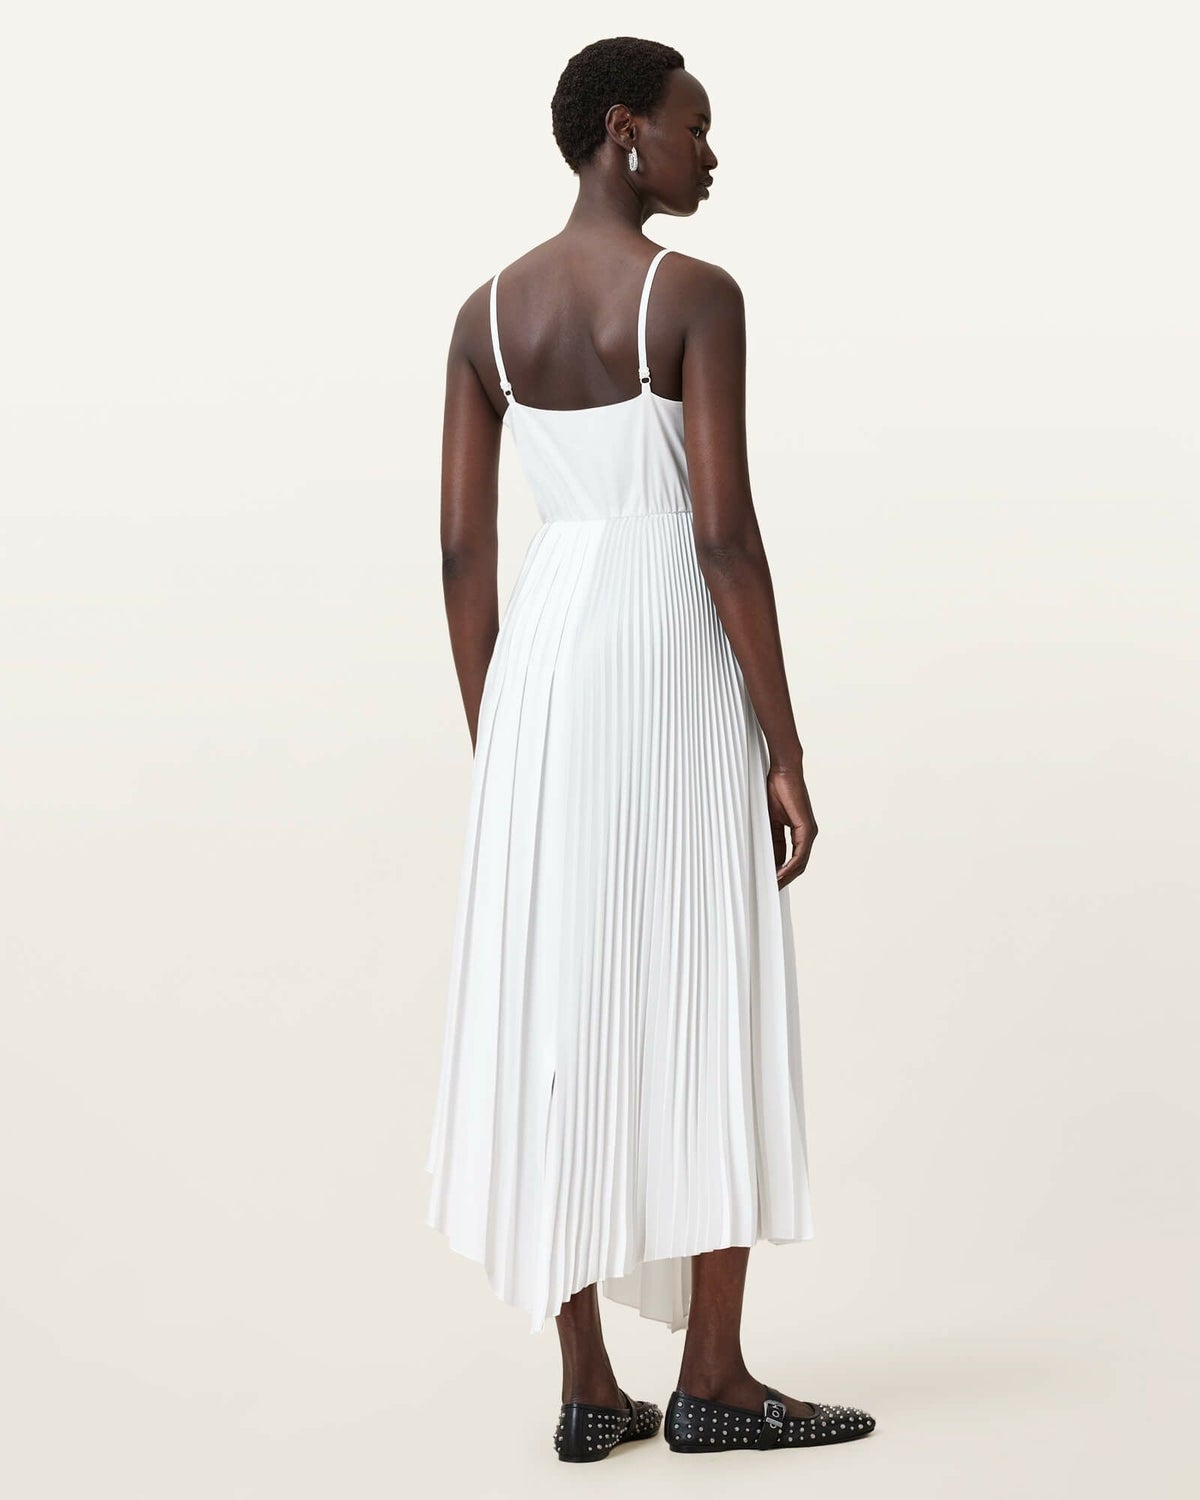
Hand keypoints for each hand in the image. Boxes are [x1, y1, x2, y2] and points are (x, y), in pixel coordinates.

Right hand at [766, 761, 816, 888]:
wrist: (784, 771)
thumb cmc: (775, 790)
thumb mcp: (769, 820)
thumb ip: (770, 839)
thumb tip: (765, 858)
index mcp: (799, 833)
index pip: (790, 859)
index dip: (780, 873)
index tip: (768, 883)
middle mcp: (808, 835)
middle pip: (798, 866)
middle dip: (784, 880)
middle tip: (770, 891)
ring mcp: (809, 832)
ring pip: (800, 863)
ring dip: (786, 877)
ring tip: (772, 887)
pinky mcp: (807, 829)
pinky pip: (800, 854)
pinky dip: (789, 866)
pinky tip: (778, 874)